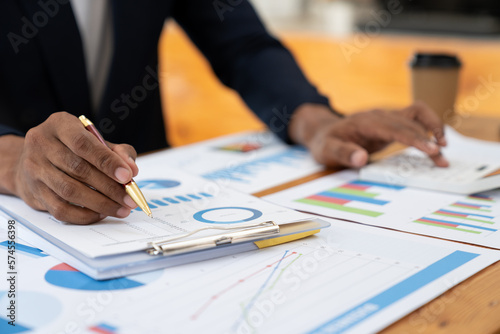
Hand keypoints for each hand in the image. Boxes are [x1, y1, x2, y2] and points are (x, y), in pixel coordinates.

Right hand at [0, 112, 138, 223]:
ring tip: (122, 209)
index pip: (83, 143)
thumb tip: (132, 170)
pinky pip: (60, 209)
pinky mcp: (33, 191)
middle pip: (78, 169)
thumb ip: (119, 152)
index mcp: (60, 124)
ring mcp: (34, 169)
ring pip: (69, 191)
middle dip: (109, 187)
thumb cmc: (74, 148)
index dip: (107, 161)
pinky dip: (83, 215)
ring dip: (100, 203)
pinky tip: (101, 214)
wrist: (36, 159)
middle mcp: (41, 144)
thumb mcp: (97, 140)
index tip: (127, 176)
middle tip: (130, 199)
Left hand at [289, 102, 447, 167]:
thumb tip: (361, 158)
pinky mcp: (392, 122)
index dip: (415, 138)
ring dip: (434, 129)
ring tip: (444, 150)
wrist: (324, 133)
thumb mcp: (327, 151)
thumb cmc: (326, 143)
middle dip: (429, 139)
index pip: (395, 128)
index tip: (432, 149)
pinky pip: (415, 120)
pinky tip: (435, 143)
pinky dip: (428, 128)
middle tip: (441, 160)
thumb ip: (343, 154)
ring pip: (418, 116)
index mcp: (365, 122)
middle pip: (411, 122)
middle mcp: (379, 116)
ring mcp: (387, 117)